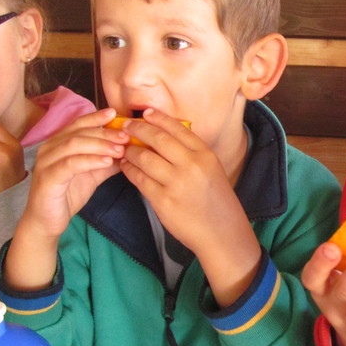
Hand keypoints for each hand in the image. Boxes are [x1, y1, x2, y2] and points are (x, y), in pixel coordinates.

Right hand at [4, 109, 125, 290]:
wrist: (48, 221)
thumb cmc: (68, 194)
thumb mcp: (93, 174)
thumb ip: (107, 160)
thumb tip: (130, 150)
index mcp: (59, 143)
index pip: (78, 123)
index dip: (96, 117)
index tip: (115, 113)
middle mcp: (49, 148)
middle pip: (79, 132)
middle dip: (105, 132)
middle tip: (125, 136)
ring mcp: (46, 162)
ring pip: (74, 144)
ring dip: (100, 145)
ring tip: (120, 149)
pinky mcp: (48, 178)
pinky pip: (70, 164)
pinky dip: (90, 160)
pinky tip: (106, 162)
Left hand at [119, 109, 260, 306]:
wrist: (221, 231)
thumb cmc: (216, 200)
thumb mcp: (212, 169)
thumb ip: (192, 153)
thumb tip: (165, 137)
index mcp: (205, 155)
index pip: (177, 128)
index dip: (158, 118)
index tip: (145, 113)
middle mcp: (191, 165)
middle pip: (157, 138)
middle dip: (138, 129)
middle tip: (127, 126)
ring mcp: (176, 183)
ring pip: (144, 157)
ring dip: (130, 150)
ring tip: (124, 149)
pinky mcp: (163, 200)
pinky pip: (139, 179)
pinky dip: (129, 170)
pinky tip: (126, 167)